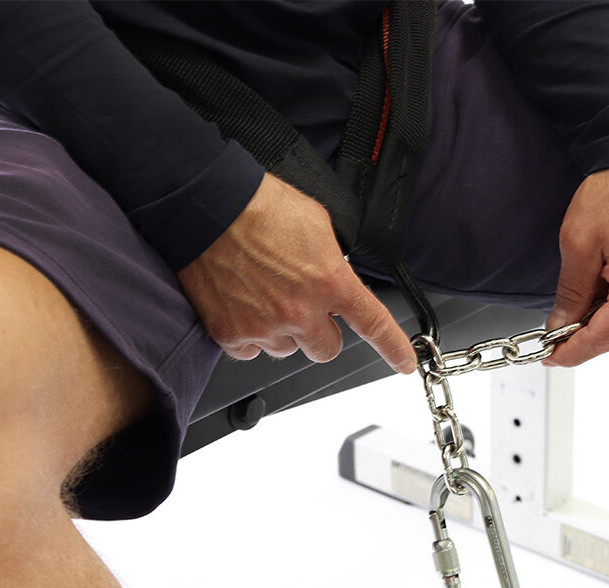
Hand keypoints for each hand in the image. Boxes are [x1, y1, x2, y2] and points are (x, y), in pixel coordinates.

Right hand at [177, 173, 416, 372]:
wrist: (204, 204)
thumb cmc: (258, 204)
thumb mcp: (317, 223)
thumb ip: (333, 260)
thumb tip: (336, 276)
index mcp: (330, 282)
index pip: (374, 324)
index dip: (393, 348)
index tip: (403, 363)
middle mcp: (300, 312)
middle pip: (327, 349)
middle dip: (320, 332)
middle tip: (303, 307)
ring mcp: (265, 327)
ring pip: (288, 350)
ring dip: (283, 331)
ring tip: (264, 295)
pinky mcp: (231, 334)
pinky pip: (251, 351)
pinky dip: (250, 335)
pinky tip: (243, 305)